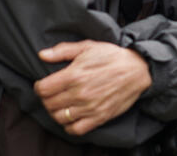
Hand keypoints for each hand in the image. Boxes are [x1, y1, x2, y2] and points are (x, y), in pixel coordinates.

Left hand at [34, 40, 151, 135]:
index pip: (43, 89)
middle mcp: (80, 93)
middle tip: (53, 94)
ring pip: (59, 118)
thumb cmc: (112, 56)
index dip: (40, 87)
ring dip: (56, 112)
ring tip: (62, 105)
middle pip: (49, 104)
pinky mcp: (99, 117)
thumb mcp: (88, 46)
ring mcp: (90, 107)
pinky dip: (69, 126)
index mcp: (74, 75)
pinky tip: (72, 116)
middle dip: (47, 99)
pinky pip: (75, 129)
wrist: (137, 69)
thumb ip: (63, 51)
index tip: (44, 85)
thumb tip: (42, 55)